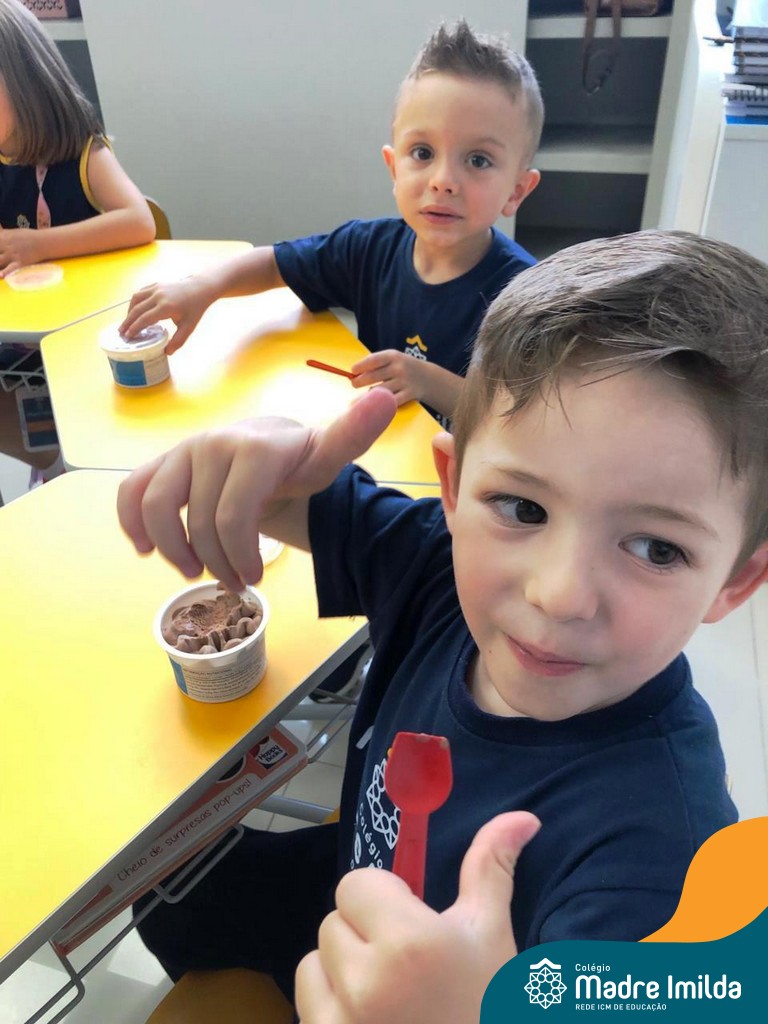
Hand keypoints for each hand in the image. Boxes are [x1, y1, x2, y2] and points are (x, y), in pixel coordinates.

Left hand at [0, 227, 43, 276]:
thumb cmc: (28, 237)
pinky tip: (1, 277)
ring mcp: (13, 255)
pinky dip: (4, 273)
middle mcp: (6, 246)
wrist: (44, 242)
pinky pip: (10, 269)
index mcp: (3, 237)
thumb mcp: (12, 233)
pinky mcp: (20, 263)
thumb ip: (2, 234)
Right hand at [117, 387, 396, 590]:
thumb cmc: (300, 460)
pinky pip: (132, 492)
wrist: (269, 448)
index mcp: (255, 448)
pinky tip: (147, 549)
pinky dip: (132, 523)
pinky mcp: (162, 463)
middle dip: (217, 562)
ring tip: (196, 571)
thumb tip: (386, 401)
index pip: (233, 514)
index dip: (239, 554)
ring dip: (173, 549)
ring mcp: (183, 452)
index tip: (254, 578)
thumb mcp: (330, 455)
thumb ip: (354, 434)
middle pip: (199, 521)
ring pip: (155, 505)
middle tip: (236, 583)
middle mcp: (213, 444)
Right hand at [118, 277, 213, 352]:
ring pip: (136, 298)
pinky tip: (135, 310)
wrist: (200, 288)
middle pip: (137, 309)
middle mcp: (158, 296)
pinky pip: (141, 293)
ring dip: (129, 311)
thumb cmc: (195, 308)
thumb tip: (167, 353)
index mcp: (166, 307)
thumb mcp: (189, 327)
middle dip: (127, 322)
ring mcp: (156, 288)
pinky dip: (135, 302)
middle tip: (121, 332)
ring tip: (127, 322)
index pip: (145, 319)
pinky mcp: (156, 284)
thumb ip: (178, 341)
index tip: (128, 336)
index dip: (134, 328)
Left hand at [294, 811, 540, 1023]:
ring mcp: (342, 1023)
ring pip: (317, 959)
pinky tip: (371, 1018)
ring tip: (389, 992)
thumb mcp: (491, 936)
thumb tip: (522, 816)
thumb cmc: (489, 1006)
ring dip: (344, 968)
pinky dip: (331, 1005)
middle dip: (366, 932)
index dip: (384, 897)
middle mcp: (368, 983)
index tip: (412, 923)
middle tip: (406, 963)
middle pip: (335, 919)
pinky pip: (307, 1001)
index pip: (356, 884)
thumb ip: (491, 867)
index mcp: (410, 944)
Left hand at [350, 350, 428, 406]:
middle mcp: (399, 368)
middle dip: (360, 381)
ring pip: (380, 391)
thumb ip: (376, 364)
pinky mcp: (409, 395)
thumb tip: (354, 373)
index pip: (373, 360)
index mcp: (393, 356)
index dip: (361, 366)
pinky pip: (391, 402)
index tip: (352, 371)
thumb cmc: (403, 368)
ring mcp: (404, 382)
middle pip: (373, 376)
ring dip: (369, 395)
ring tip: (363, 395)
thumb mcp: (393, 359)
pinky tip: (375, 404)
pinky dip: (382, 404)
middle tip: (354, 384)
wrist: (429, 378)